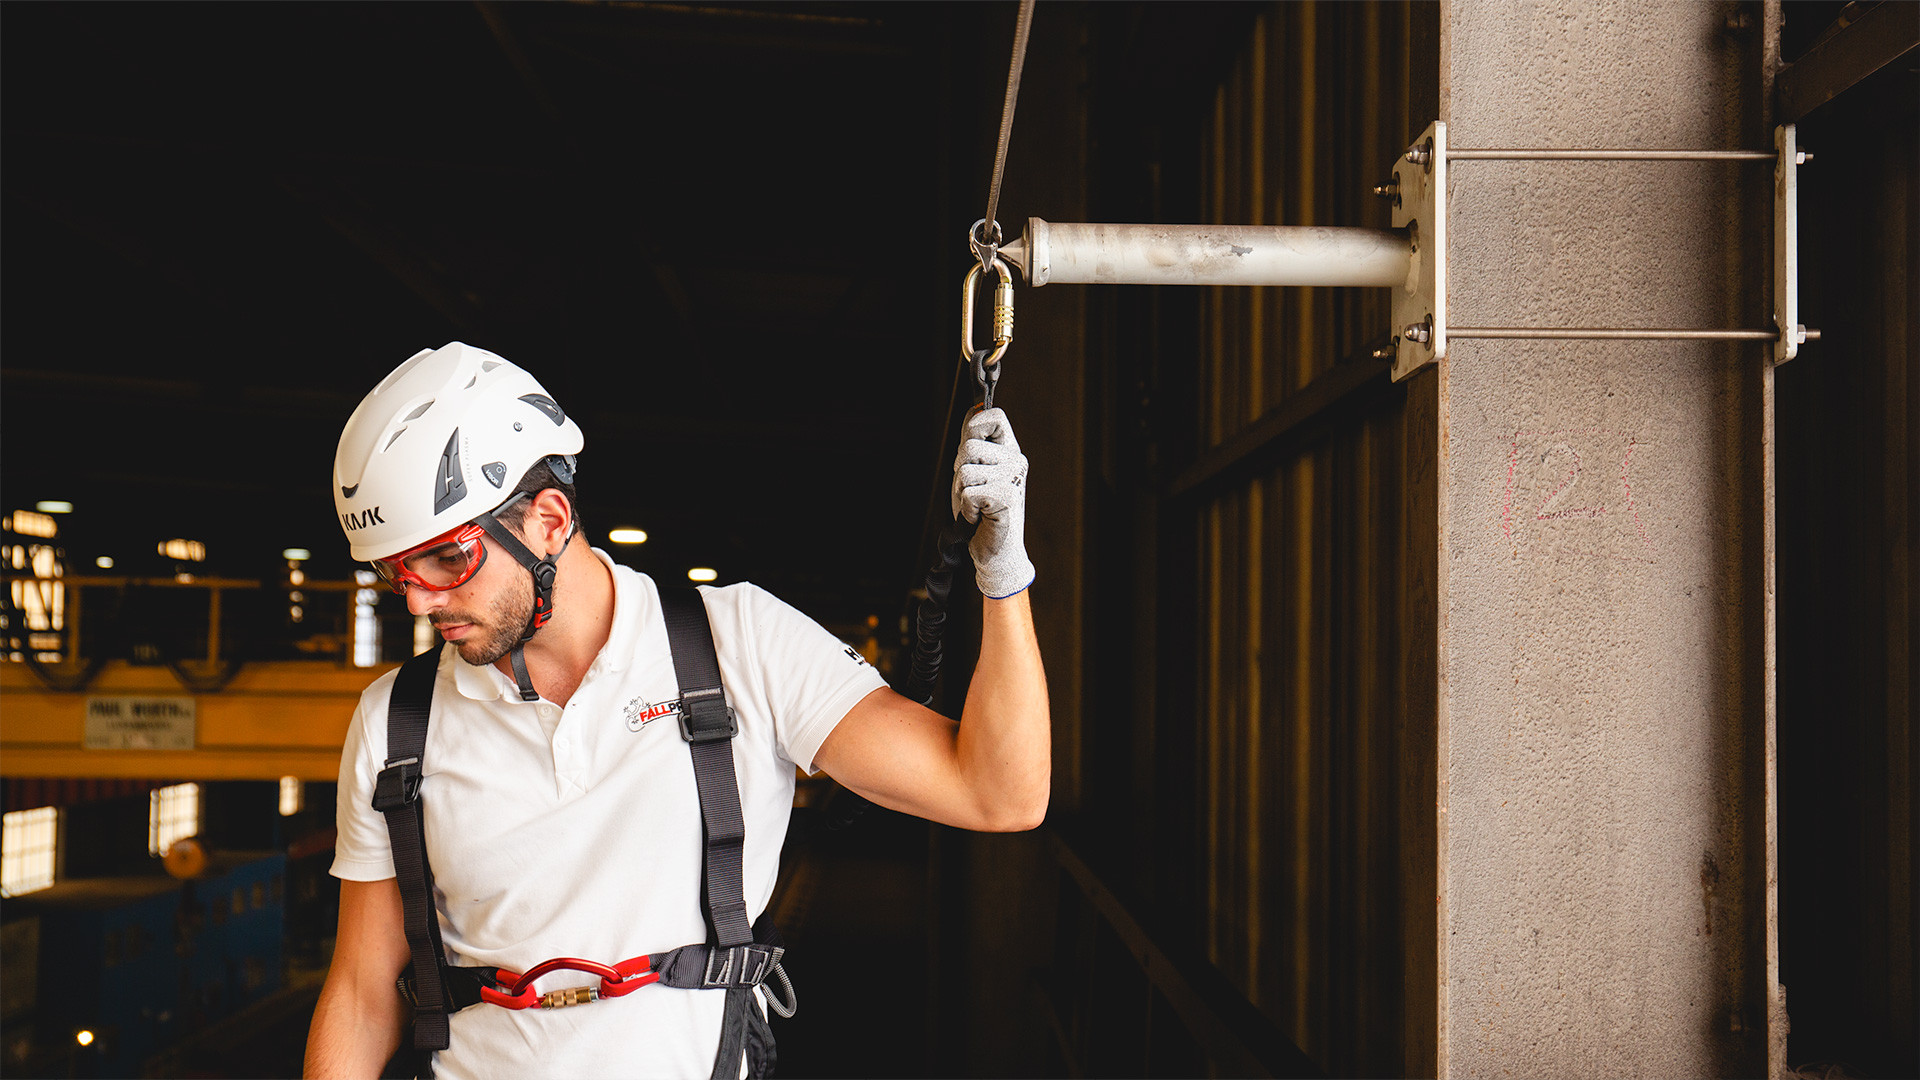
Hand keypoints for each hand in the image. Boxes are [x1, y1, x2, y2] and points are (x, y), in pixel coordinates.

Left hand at [951, 407, 1034, 598]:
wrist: (996, 552)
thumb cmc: (980, 511)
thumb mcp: (973, 470)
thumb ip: (973, 442)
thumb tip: (973, 409)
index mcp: (1010, 449)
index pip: (994, 415)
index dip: (974, 428)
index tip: (971, 454)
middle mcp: (1016, 460)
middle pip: (968, 446)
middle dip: (959, 471)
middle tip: (971, 491)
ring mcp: (1013, 479)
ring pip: (965, 472)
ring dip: (961, 492)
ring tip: (975, 505)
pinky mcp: (1007, 499)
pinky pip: (969, 494)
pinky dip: (966, 510)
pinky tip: (978, 517)